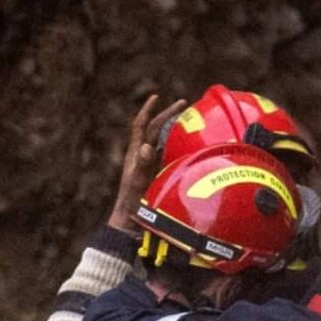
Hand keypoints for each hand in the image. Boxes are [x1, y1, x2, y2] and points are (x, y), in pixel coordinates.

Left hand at [108, 93, 187, 232]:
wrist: (131, 223)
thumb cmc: (133, 205)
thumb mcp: (138, 183)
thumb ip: (142, 165)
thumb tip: (147, 146)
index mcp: (136, 154)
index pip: (141, 126)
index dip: (148, 110)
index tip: (157, 96)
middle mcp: (143, 157)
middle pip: (155, 129)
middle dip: (167, 115)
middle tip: (184, 105)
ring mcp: (150, 166)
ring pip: (163, 142)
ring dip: (174, 130)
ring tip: (189, 121)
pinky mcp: (157, 176)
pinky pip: (168, 156)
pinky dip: (178, 147)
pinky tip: (189, 147)